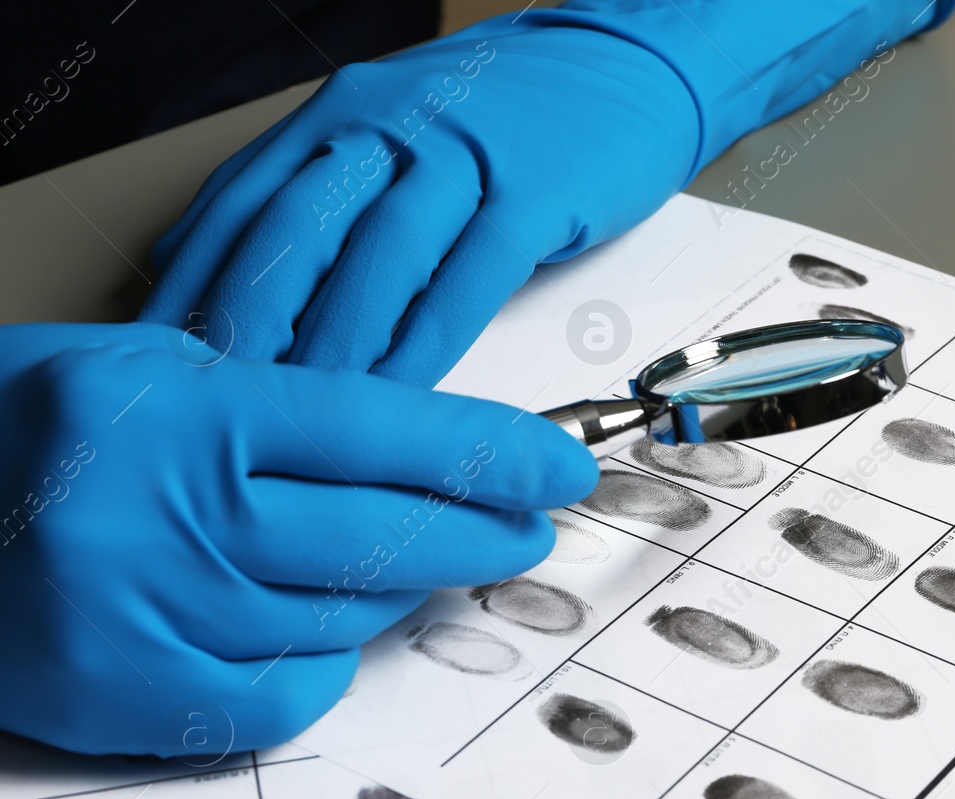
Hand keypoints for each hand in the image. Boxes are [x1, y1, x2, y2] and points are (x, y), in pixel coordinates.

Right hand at [0, 323, 595, 755]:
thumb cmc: (23, 432)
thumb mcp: (141, 370)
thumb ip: (273, 409)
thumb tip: (419, 456)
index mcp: (180, 412)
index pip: (382, 433)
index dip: (491, 454)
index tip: (560, 469)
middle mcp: (168, 516)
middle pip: (385, 535)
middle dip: (482, 533)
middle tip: (525, 529)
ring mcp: (148, 617)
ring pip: (346, 617)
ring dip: (400, 592)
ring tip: (412, 564)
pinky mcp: (128, 698)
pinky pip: (288, 695)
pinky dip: (323, 663)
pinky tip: (324, 630)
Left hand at [138, 18, 699, 386]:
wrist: (625, 66)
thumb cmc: (508, 116)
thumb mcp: (392, 132)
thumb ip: (302, 193)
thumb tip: (195, 260)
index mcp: (341, 114)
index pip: (244, 207)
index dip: (201, 288)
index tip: (171, 363)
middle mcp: (390, 124)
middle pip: (298, 235)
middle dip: (254, 328)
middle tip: (225, 406)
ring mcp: (462, 154)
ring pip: (378, 262)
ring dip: (339, 349)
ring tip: (310, 419)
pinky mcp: (532, 192)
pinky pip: (468, 280)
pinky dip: (431, 344)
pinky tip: (411, 397)